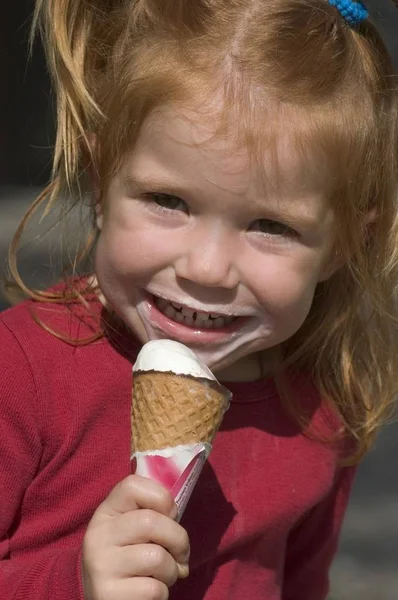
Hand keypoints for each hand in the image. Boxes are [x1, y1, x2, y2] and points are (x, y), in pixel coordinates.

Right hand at [82, 475, 189, 599]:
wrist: (101, 595)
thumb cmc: (128, 556)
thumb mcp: (132, 528)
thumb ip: (151, 512)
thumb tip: (175, 515)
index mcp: (106, 512)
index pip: (132, 485)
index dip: (162, 498)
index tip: (169, 516)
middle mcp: (98, 535)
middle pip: (151, 522)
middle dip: (179, 540)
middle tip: (180, 554)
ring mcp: (101, 565)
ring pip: (157, 558)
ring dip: (172, 570)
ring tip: (163, 574)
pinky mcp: (109, 595)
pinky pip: (154, 589)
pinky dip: (163, 592)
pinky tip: (150, 590)